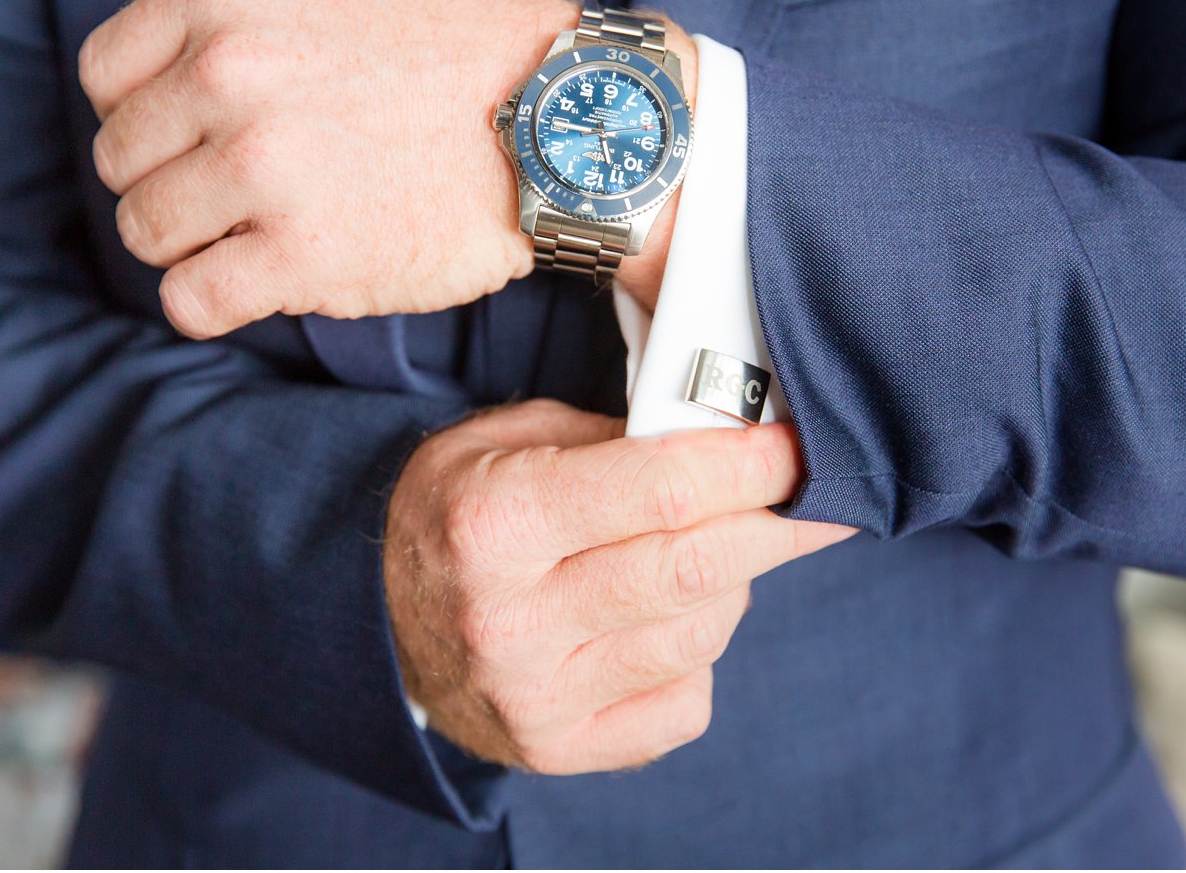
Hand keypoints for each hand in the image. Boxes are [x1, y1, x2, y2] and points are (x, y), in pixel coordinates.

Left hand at [79, 0, 692, 336]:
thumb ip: (233, 26)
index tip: (196, 140)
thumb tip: (163, 92)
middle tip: (244, 197)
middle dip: (172, 184)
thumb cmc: (457, 58)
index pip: (104, 75)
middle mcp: (228, 75)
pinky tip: (268, 280)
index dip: (146, 118)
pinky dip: (216, 301)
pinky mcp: (302, 257)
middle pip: (119, 162)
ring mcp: (261, 169)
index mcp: (226, 0)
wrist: (562, 121)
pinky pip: (190, 302)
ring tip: (264, 236)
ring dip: (195, 245)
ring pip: (144, 233)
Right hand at [383, 399, 854, 773]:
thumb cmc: (458, 513)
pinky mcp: (561, 748)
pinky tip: (666, 619)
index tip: (794, 446)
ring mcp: (536, 698)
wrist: (378, 623)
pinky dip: (700, 654)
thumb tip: (731, 437)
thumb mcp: (507, 438)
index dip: (750, 465)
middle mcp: (510, 621)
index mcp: (493, 523)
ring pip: (701, 634)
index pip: (662, 491)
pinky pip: (686, 702)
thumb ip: (613, 436)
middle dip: (773, 523)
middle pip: (694, 568)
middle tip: (807, 496)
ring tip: (712, 549)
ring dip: (733, 583)